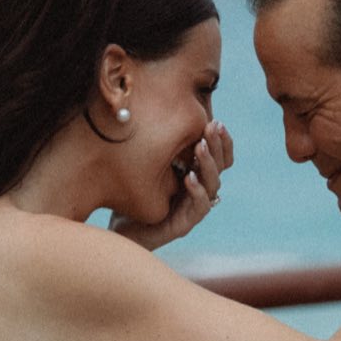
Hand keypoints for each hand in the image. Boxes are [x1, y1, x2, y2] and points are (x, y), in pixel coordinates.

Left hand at [112, 120, 232, 250]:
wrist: (118, 230)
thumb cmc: (131, 196)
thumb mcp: (144, 164)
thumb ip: (158, 144)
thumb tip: (160, 110)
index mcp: (195, 175)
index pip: (219, 157)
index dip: (222, 141)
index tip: (216, 121)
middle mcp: (199, 191)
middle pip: (221, 168)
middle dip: (217, 145)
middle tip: (212, 127)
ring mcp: (192, 209)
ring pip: (213, 185)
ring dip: (207, 164)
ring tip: (199, 147)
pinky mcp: (183, 225)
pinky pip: (199, 207)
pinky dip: (196, 191)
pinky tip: (189, 177)